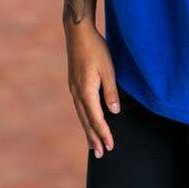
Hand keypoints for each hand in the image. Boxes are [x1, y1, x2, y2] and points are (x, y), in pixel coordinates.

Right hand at [66, 25, 120, 157]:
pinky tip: (87, 121)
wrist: (78, 33)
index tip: (111, 146)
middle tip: (100, 154)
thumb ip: (111, 92)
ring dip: (88, 130)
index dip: (104, 133)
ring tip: (93, 145)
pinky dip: (84, 118)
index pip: (96, 118)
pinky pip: (79, 107)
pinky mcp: (74, 84)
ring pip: (81, 115)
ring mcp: (74, 89)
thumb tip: (114, 112)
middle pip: (86, 121)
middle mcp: (77, 93)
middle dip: (94, 138)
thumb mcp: (108, 69)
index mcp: (86, 91)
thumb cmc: (96, 49)